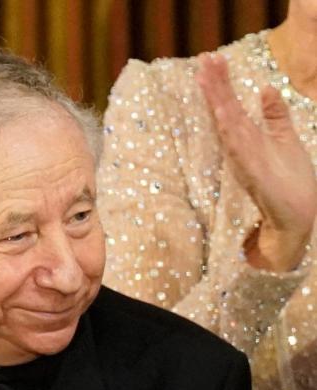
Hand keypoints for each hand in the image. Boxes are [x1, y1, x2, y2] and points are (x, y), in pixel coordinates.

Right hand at [196, 52, 316, 271]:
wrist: (297, 217)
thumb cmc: (290, 184)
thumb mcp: (285, 140)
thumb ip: (275, 116)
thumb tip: (266, 88)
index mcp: (248, 140)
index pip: (232, 107)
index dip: (222, 85)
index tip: (212, 60)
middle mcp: (241, 147)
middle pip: (225, 111)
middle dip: (215, 86)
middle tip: (205, 58)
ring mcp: (244, 158)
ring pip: (227, 123)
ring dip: (218, 101)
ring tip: (207, 76)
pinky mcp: (252, 171)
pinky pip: (237, 145)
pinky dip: (229, 128)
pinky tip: (224, 111)